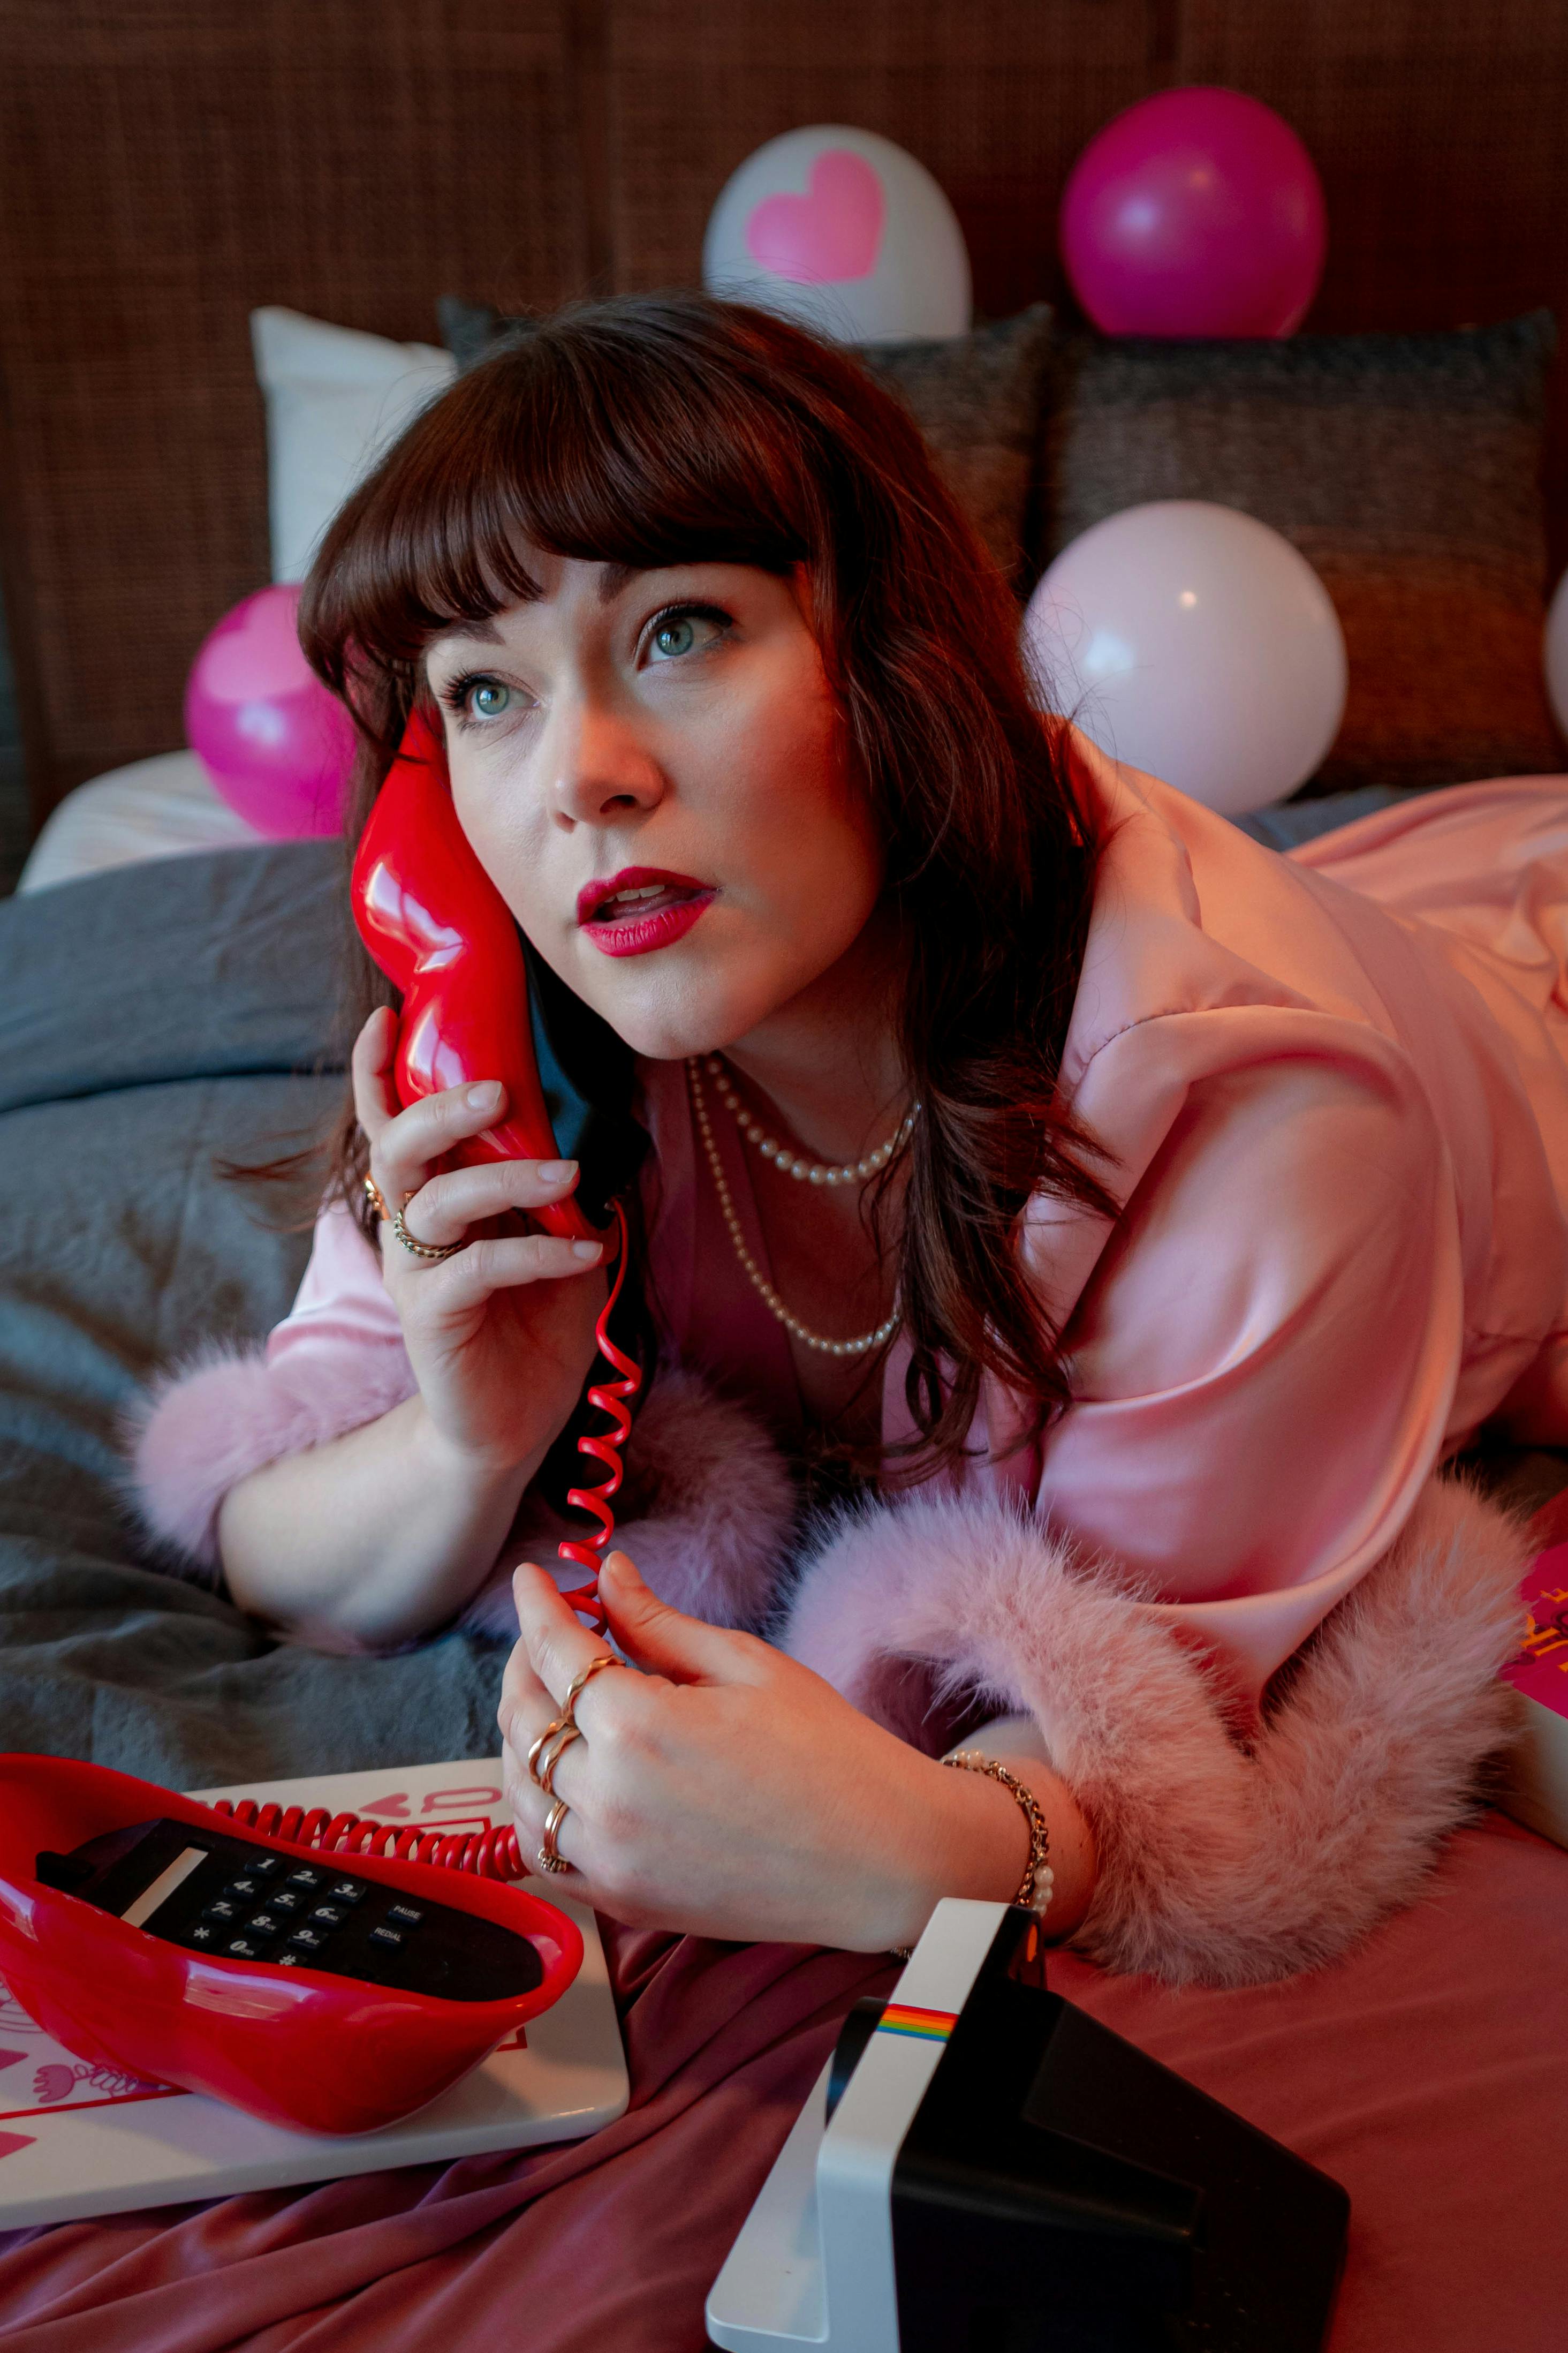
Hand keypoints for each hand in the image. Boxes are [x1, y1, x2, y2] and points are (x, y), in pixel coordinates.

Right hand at [352, 1006, 606, 1474]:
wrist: (513, 1427)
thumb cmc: (534, 1330)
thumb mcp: (558, 1244)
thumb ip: (562, 1194)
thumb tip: (600, 1137)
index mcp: (433, 1200)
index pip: (391, 1122)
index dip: (380, 1070)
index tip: (391, 1013)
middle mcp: (411, 1229)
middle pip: (399, 1147)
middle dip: (440, 1108)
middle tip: (496, 1090)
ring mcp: (416, 1274)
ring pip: (437, 1201)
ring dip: (506, 1177)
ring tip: (567, 1173)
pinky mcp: (432, 1319)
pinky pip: (478, 1268)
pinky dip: (539, 1253)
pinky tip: (585, 1251)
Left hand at [497, 1550, 1048, 1952]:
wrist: (882, 1858)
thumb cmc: (829, 1752)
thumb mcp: (746, 1665)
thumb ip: (660, 1623)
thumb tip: (609, 1576)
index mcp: (638, 1723)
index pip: (554, 1650)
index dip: (538, 1604)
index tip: (531, 1577)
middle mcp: (607, 1795)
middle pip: (524, 1717)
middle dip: (524, 1663)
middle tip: (545, 1633)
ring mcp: (609, 1856)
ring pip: (519, 1789)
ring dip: (520, 1736)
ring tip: (546, 1699)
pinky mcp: (621, 1898)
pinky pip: (542, 1852)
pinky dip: (534, 1807)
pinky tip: (557, 1775)